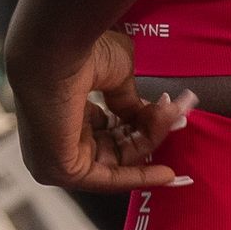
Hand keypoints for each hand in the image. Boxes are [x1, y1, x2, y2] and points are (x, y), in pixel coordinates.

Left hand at [11, 30, 196, 191]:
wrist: (58, 50)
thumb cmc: (79, 52)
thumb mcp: (115, 76)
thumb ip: (128, 101)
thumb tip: (143, 115)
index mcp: (61, 109)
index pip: (106, 128)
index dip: (139, 126)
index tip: (169, 119)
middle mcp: (55, 135)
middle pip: (114, 145)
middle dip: (149, 133)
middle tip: (176, 115)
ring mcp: (54, 155)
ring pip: (116, 160)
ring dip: (150, 142)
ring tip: (174, 117)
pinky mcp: (59, 170)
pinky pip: (107, 179)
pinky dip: (140, 175)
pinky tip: (166, 172)